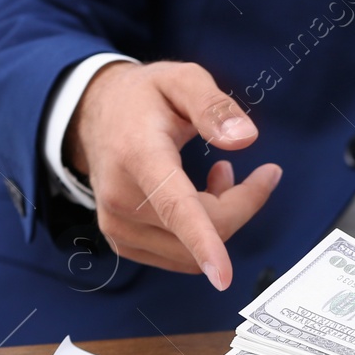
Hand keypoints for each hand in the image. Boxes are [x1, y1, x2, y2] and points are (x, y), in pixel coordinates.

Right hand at [65, 61, 282, 289]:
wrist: (95, 116)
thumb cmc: (142, 98)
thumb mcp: (180, 79)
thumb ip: (213, 106)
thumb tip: (245, 138)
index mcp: (139, 157)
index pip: (175, 206)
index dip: (203, 241)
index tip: (222, 274)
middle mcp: (121, 200)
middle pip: (205, 228)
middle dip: (243, 205)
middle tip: (260, 173)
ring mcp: (119, 227)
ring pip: (195, 249)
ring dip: (223, 219)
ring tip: (221, 176)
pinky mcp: (123, 244)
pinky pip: (180, 255)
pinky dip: (202, 235)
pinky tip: (200, 198)